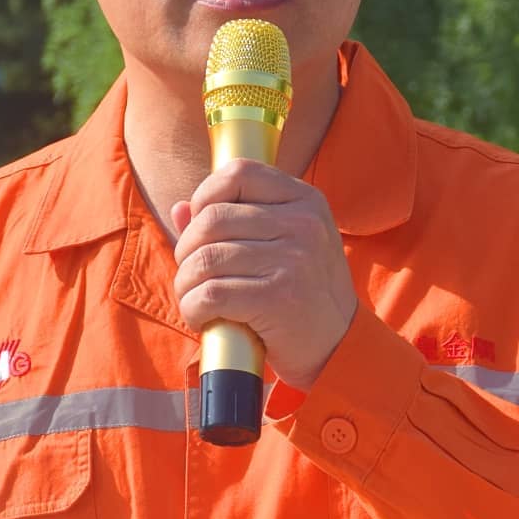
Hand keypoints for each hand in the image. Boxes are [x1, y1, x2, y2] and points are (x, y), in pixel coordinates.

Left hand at [171, 158, 357, 390]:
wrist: (339, 346)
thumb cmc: (302, 293)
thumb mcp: (282, 246)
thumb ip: (234, 222)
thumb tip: (180, 208)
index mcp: (306, 200)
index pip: (239, 172)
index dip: (206, 195)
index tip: (200, 229)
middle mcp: (303, 224)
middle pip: (212, 219)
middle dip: (186, 251)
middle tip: (192, 276)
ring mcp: (294, 259)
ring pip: (205, 259)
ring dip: (186, 285)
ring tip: (194, 300)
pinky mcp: (279, 298)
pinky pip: (211, 294)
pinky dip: (194, 309)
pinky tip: (203, 319)